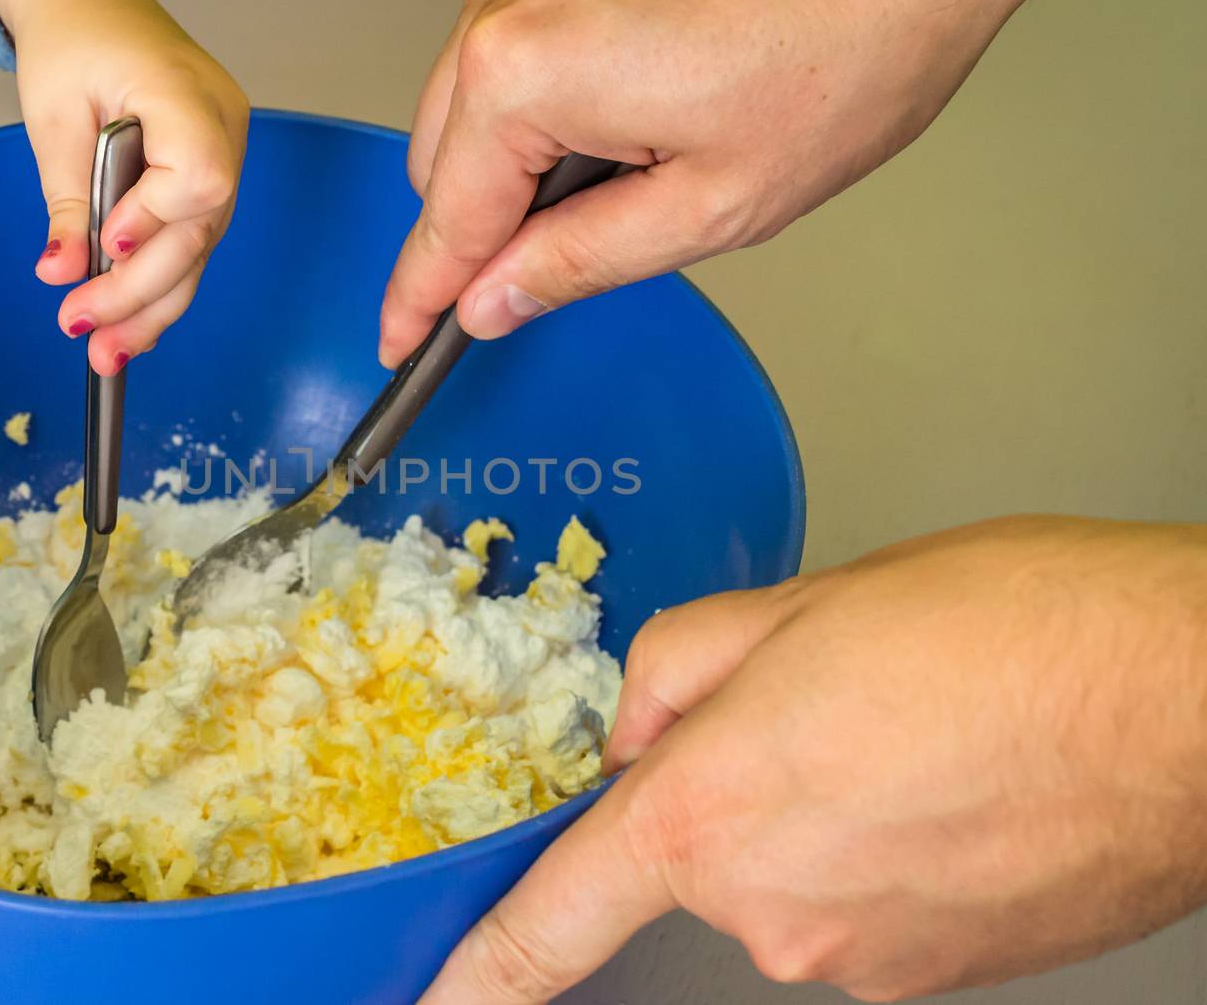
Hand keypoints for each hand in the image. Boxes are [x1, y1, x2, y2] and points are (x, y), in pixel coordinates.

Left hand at [0, 0, 247, 373]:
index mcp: (185, 92)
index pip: (200, 175)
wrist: (90, 4)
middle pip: (199, 230)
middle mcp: (222, 127)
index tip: (106, 246)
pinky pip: (191, 241)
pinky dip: (158, 286)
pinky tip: (129, 327)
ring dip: (152, 307)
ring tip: (106, 351)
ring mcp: (224, 154)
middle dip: (141, 290)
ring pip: (200, 250)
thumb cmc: (74, 39)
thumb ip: (65, 198)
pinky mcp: (209, 178)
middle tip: (82, 326)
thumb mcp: (53, 115)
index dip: (156, 220)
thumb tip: (64, 272)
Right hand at [378, 0, 1089, 366]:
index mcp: (528, 70)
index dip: (421, 297)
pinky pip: (510, 52)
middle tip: (545, 280)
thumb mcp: (708, 206)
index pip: (446, 219)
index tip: (400, 342)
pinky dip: (541, 105)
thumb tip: (495, 300)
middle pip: (440, 160)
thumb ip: (578, 263)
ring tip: (630, 179)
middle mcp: (508, 2)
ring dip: (513, 164)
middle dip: (479, 228)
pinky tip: (630, 119)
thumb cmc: (845, 50)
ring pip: (471, 104)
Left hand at [421, 516, 1206, 1002]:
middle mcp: (774, 916)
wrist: (1186, 699)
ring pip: (793, 875)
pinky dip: (888, 851)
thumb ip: (675, 667)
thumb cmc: (1012, 633)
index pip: (555, 916)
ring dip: (824, 813)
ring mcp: (861, 963)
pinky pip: (867, 905)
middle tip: (829, 708)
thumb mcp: (797, 603)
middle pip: (700, 855)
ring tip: (916, 738)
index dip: (483, 968)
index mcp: (709, 815)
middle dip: (734, 785)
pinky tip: (953, 784)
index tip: (437, 997)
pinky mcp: (938, 979)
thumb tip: (643, 723)